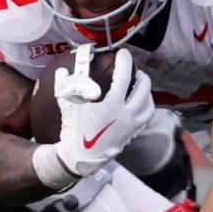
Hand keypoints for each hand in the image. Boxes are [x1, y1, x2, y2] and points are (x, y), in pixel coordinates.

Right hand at [54, 45, 153, 177]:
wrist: (80, 157)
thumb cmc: (74, 131)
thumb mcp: (69, 105)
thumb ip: (67, 85)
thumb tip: (63, 70)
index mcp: (112, 106)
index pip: (124, 77)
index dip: (125, 62)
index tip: (123, 54)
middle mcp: (127, 116)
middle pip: (143, 89)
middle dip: (141, 76)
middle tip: (135, 70)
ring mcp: (132, 126)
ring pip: (149, 104)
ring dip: (146, 92)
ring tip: (140, 85)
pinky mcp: (132, 135)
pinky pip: (146, 118)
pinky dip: (146, 107)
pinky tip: (139, 103)